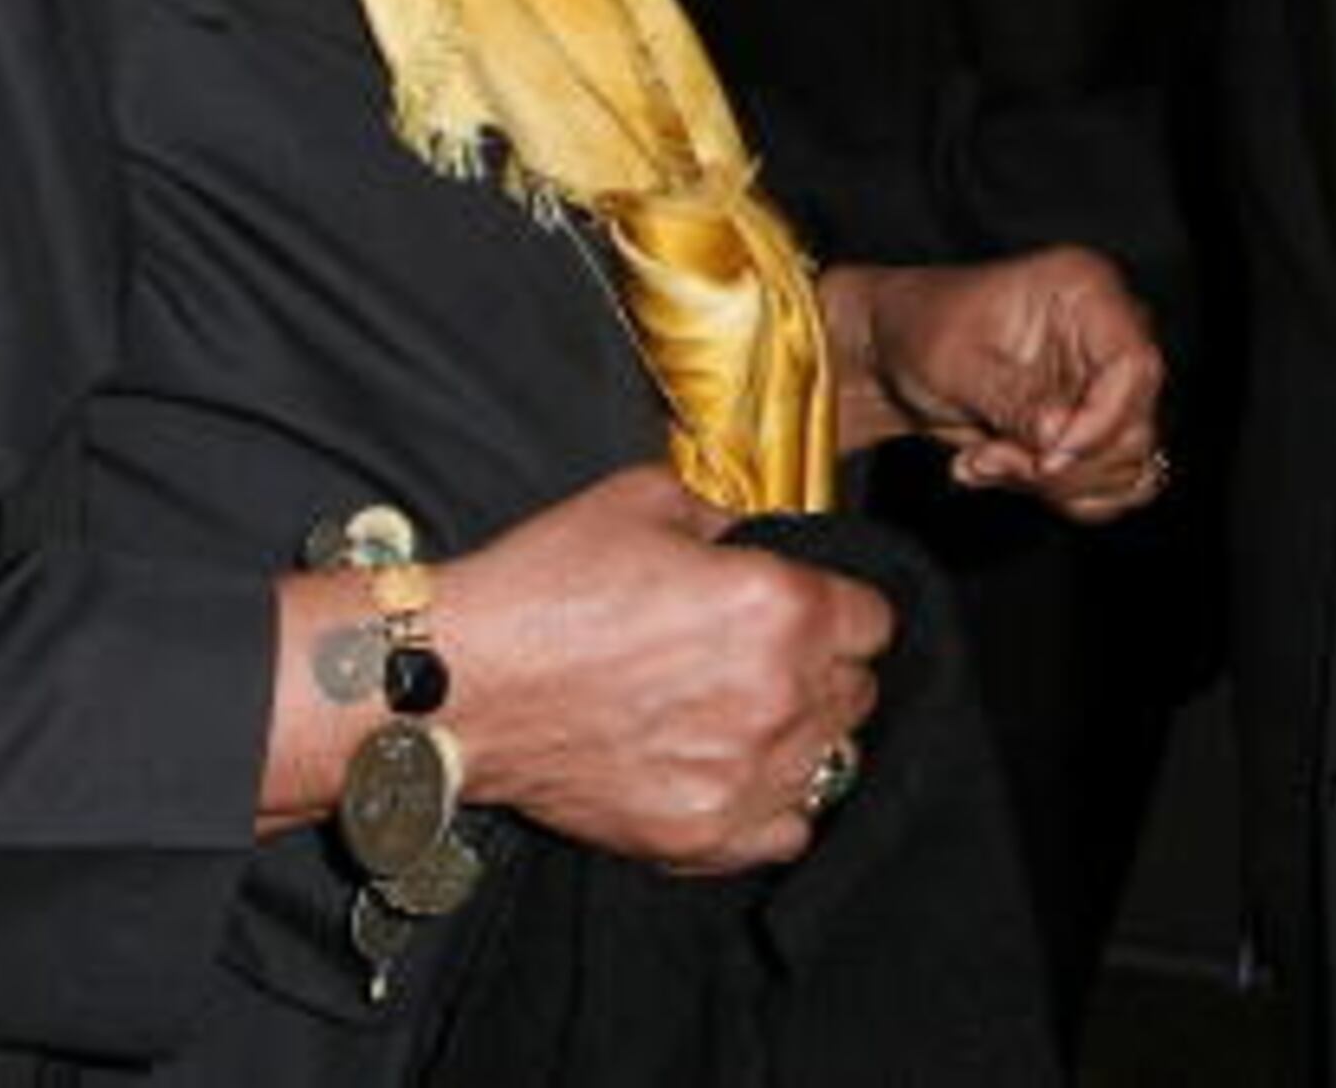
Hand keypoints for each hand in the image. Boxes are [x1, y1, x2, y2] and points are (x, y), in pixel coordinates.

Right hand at [416, 465, 889, 874]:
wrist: (462, 681)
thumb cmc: (546, 585)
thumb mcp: (644, 502)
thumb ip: (723, 515)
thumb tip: (751, 536)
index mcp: (780, 605)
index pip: (874, 621)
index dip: (839, 608)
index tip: (808, 610)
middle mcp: (779, 696)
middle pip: (857, 693)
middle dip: (822, 670)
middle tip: (765, 659)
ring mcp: (744, 776)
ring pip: (831, 763)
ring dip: (800, 736)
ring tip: (744, 716)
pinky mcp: (703, 834)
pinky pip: (788, 832)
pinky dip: (772, 806)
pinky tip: (732, 772)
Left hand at [827, 250, 1167, 521]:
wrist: (893, 355)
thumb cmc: (920, 331)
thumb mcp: (954, 361)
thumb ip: (1010, 398)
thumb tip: (1057, 435)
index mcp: (1086, 291)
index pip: (1135, 365)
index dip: (1102, 422)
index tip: (1047, 458)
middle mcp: (1109, 335)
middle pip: (1135, 427)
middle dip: (1063, 465)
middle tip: (990, 460)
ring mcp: (1105, 386)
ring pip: (1127, 467)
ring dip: (1053, 485)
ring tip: (982, 463)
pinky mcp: (1093, 428)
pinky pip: (1110, 486)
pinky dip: (1055, 495)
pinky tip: (995, 470)